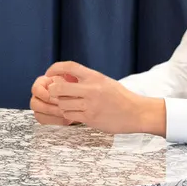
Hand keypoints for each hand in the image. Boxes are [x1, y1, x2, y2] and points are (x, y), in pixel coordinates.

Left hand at [29, 61, 165, 135]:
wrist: (136, 112)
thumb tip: (64, 78)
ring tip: (69, 105)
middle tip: (55, 93)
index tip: (49, 74)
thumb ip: (87, 80)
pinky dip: (69, 115)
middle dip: (53, 91)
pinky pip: (70, 116)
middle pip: (59, 87)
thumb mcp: (104, 82)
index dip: (55, 68)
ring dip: (62, 105)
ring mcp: (90, 105)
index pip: (69, 66)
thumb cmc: (120, 97)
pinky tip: (75, 113)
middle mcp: (91, 89)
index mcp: (95, 77)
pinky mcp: (91, 118)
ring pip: (62, 104)